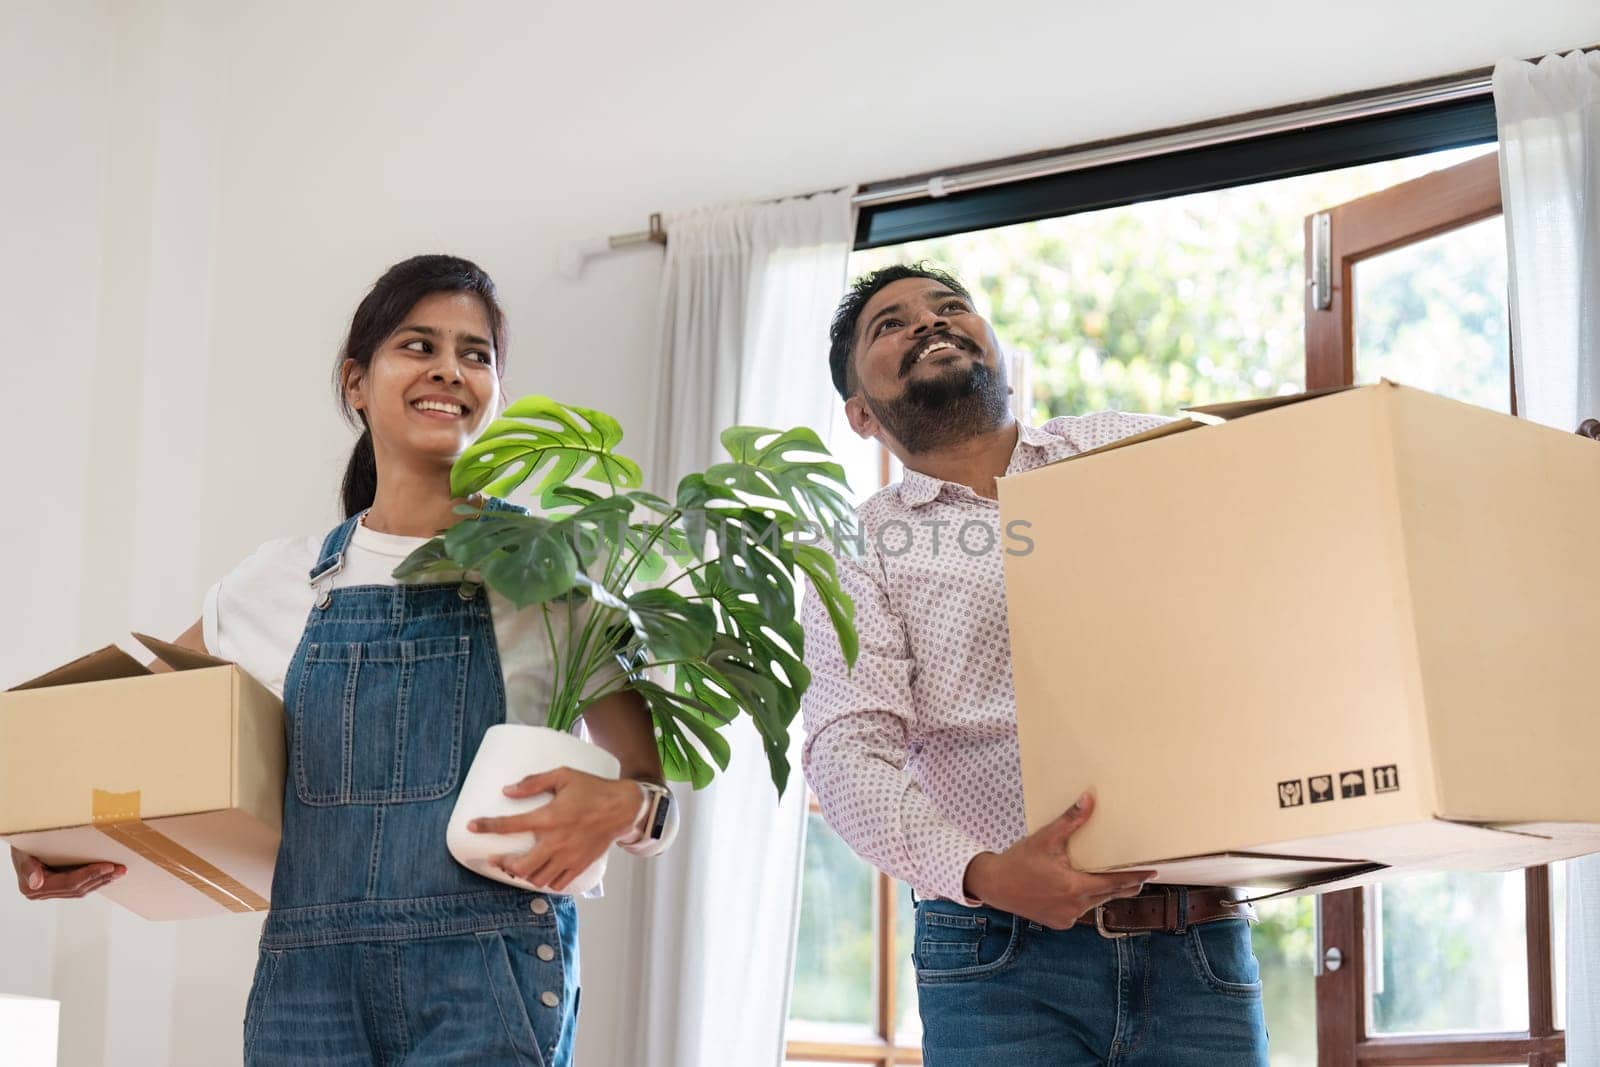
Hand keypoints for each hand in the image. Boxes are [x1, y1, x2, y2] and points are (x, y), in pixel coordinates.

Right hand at [11, 847, 124, 900]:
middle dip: (101, 878)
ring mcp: (50, 891)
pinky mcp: (57, 886)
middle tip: (120, 869)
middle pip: (77, 889)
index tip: (108, 866)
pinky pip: (79, 886)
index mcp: (34, 889)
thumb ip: (29, 868)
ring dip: (101, 880)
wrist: (20, 842)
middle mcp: (41, 893)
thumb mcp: (22, 853)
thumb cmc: (22, 844)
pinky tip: (107, 874)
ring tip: (119, 872)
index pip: (68, 884)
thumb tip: (37, 883)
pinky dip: (94, 880)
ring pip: (80, 890)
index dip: (90, 875)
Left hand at [466, 769, 641, 892]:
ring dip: (524, 875)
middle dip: (504, 864)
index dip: (488, 826)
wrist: (623, 807)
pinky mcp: (580, 864)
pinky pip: (557, 883)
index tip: (472, 826)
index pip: (511, 824)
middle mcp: (557, 841)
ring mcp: (569, 856)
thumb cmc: (593, 789)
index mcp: (550, 817)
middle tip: (497, 858)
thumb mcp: (563, 776)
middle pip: (522, 866)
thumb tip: (508, 790)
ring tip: (518, 866)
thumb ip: (534, 783)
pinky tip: (541, 872)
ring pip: (538, 878)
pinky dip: (545, 881)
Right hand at [962, 792, 1154, 929]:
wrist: (994, 885)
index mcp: (1075, 887)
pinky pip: (1080, 911)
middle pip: (1110, 895)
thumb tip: (1089, 798)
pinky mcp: (1059, 923)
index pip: (1115, 883)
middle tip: (1141, 876)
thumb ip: (1071, 820)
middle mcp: (1074, 906)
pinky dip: (1084, 901)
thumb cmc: (1019, 860)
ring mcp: (1067, 917)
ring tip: (1112, 880)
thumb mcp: (1046, 838)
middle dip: (1125, 885)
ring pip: (1095, 904)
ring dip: (1103, 892)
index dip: (1136, 877)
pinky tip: (1081, 890)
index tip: (1153, 872)